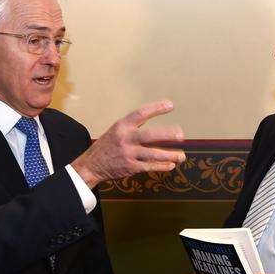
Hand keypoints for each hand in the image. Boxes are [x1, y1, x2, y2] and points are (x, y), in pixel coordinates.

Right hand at [71, 100, 185, 187]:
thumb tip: (156, 117)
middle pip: (149, 135)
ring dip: (169, 155)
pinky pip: (149, 166)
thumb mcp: (117, 129)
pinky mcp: (130, 167)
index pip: (141, 113)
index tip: (170, 105)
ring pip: (152, 154)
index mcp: (122, 126)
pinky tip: (171, 165)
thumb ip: (134, 125)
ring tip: (182, 156)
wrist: (92, 165)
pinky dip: (162, 166)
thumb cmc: (109, 145)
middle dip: (167, 134)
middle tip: (181, 134)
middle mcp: (125, 138)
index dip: (156, 108)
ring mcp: (128, 154)